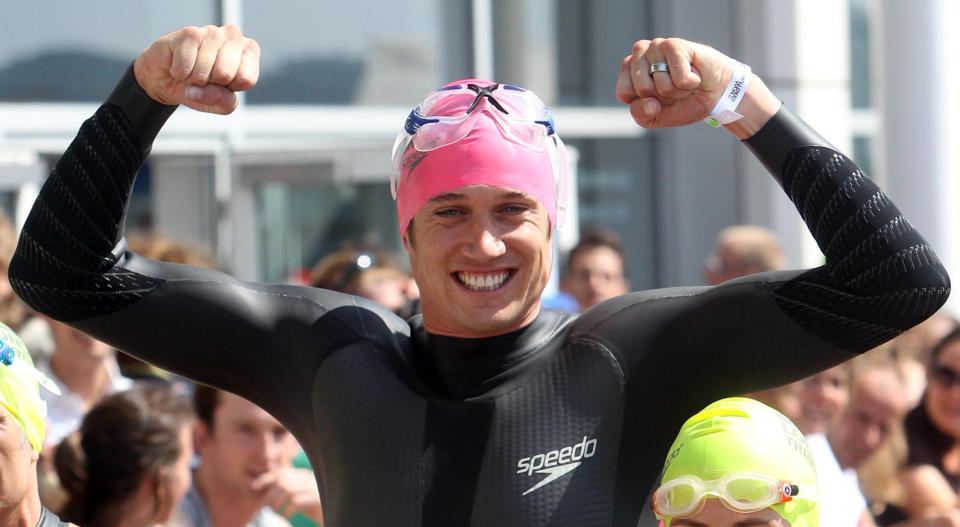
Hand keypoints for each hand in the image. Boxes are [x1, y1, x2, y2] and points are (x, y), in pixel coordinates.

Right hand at [133, 24, 259, 113]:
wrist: (167, 78)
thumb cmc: (201, 89)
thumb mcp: (219, 104)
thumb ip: (224, 103)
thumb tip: (208, 89)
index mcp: (249, 50)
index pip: (246, 79)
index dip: (230, 89)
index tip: (223, 83)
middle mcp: (234, 36)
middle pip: (226, 74)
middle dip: (211, 84)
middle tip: (205, 77)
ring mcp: (211, 31)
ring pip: (204, 70)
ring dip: (194, 79)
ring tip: (192, 71)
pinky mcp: (189, 32)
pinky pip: (185, 65)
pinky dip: (179, 73)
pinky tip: (180, 65)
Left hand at [252, 467, 323, 523]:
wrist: (333, 515)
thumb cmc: (314, 508)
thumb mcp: (300, 498)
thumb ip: (288, 492)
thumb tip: (267, 497)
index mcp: (303, 476)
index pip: (282, 472)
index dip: (266, 478)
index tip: (254, 487)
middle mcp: (308, 479)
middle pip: (283, 482)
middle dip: (268, 494)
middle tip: (261, 507)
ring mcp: (313, 488)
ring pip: (288, 491)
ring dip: (276, 503)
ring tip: (275, 512)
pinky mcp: (317, 499)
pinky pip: (296, 501)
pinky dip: (288, 510)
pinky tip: (287, 516)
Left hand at [616, 37, 735, 128]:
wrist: (715, 95)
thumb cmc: (683, 102)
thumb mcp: (655, 118)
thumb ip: (641, 115)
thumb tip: (649, 103)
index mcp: (629, 71)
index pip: (624, 93)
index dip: (644, 103)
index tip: (658, 98)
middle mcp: (640, 54)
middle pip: (642, 89)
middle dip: (662, 97)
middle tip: (674, 88)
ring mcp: (656, 46)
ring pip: (661, 84)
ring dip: (677, 90)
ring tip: (684, 81)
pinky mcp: (674, 44)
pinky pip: (679, 78)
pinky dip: (690, 83)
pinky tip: (694, 74)